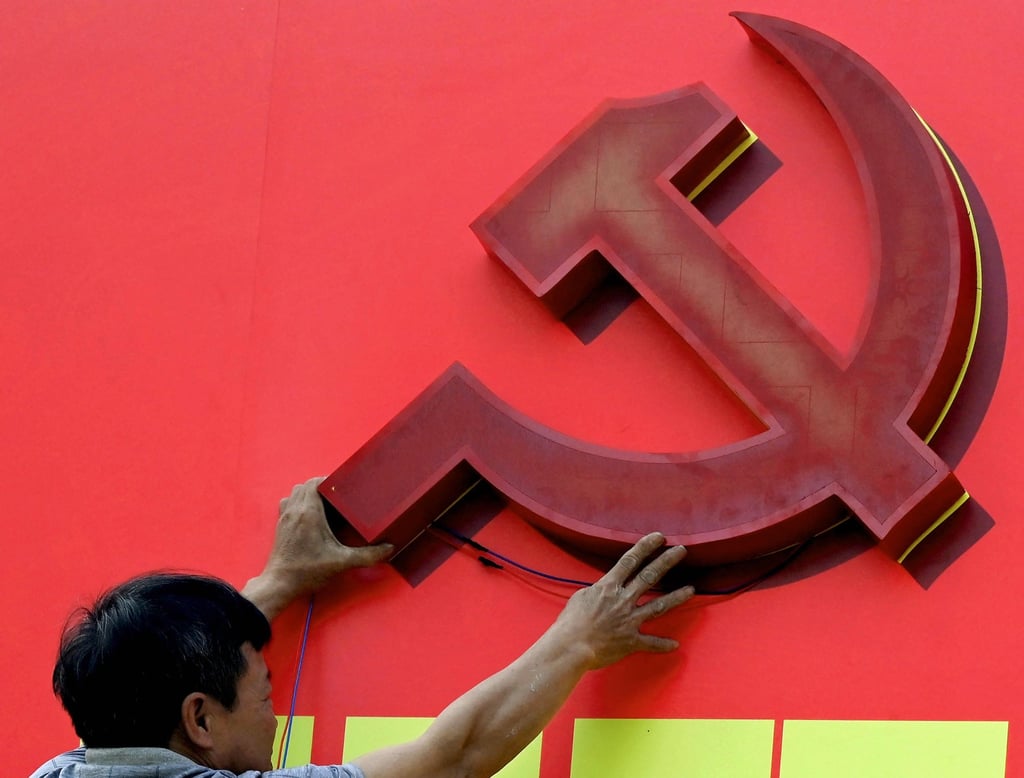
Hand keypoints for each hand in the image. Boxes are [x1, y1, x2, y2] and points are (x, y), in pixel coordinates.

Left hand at [243, 477, 392, 618]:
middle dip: (320, 486)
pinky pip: (288, 504)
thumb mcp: (342, 562)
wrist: (279, 585)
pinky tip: (309, 517)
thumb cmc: (307, 571)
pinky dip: (298, 503)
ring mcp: (284, 518)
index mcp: (309, 512)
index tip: (342, 487)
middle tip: (336, 496)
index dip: (328, 480)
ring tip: (323, 504)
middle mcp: (295, 510)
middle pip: (305, 485)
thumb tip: (389, 548)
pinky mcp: (280, 527)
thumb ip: (368, 555)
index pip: (315, 482)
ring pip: (294, 493)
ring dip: (307, 493)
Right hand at [550, 533, 693, 668]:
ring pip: (658, 606)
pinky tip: (675, 645)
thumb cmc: (570, 622)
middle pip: (649, 576)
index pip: (630, 561)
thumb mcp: (581, 597)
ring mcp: (629, 620)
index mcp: (608, 587)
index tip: (660, 537)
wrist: (570, 647)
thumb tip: (606, 589)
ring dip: (676, 597)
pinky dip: (662, 645)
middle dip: (666, 561)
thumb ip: (598, 591)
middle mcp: (622, 600)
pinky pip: (650, 642)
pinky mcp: (630, 641)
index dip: (646, 547)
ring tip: (691, 590)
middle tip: (681, 551)